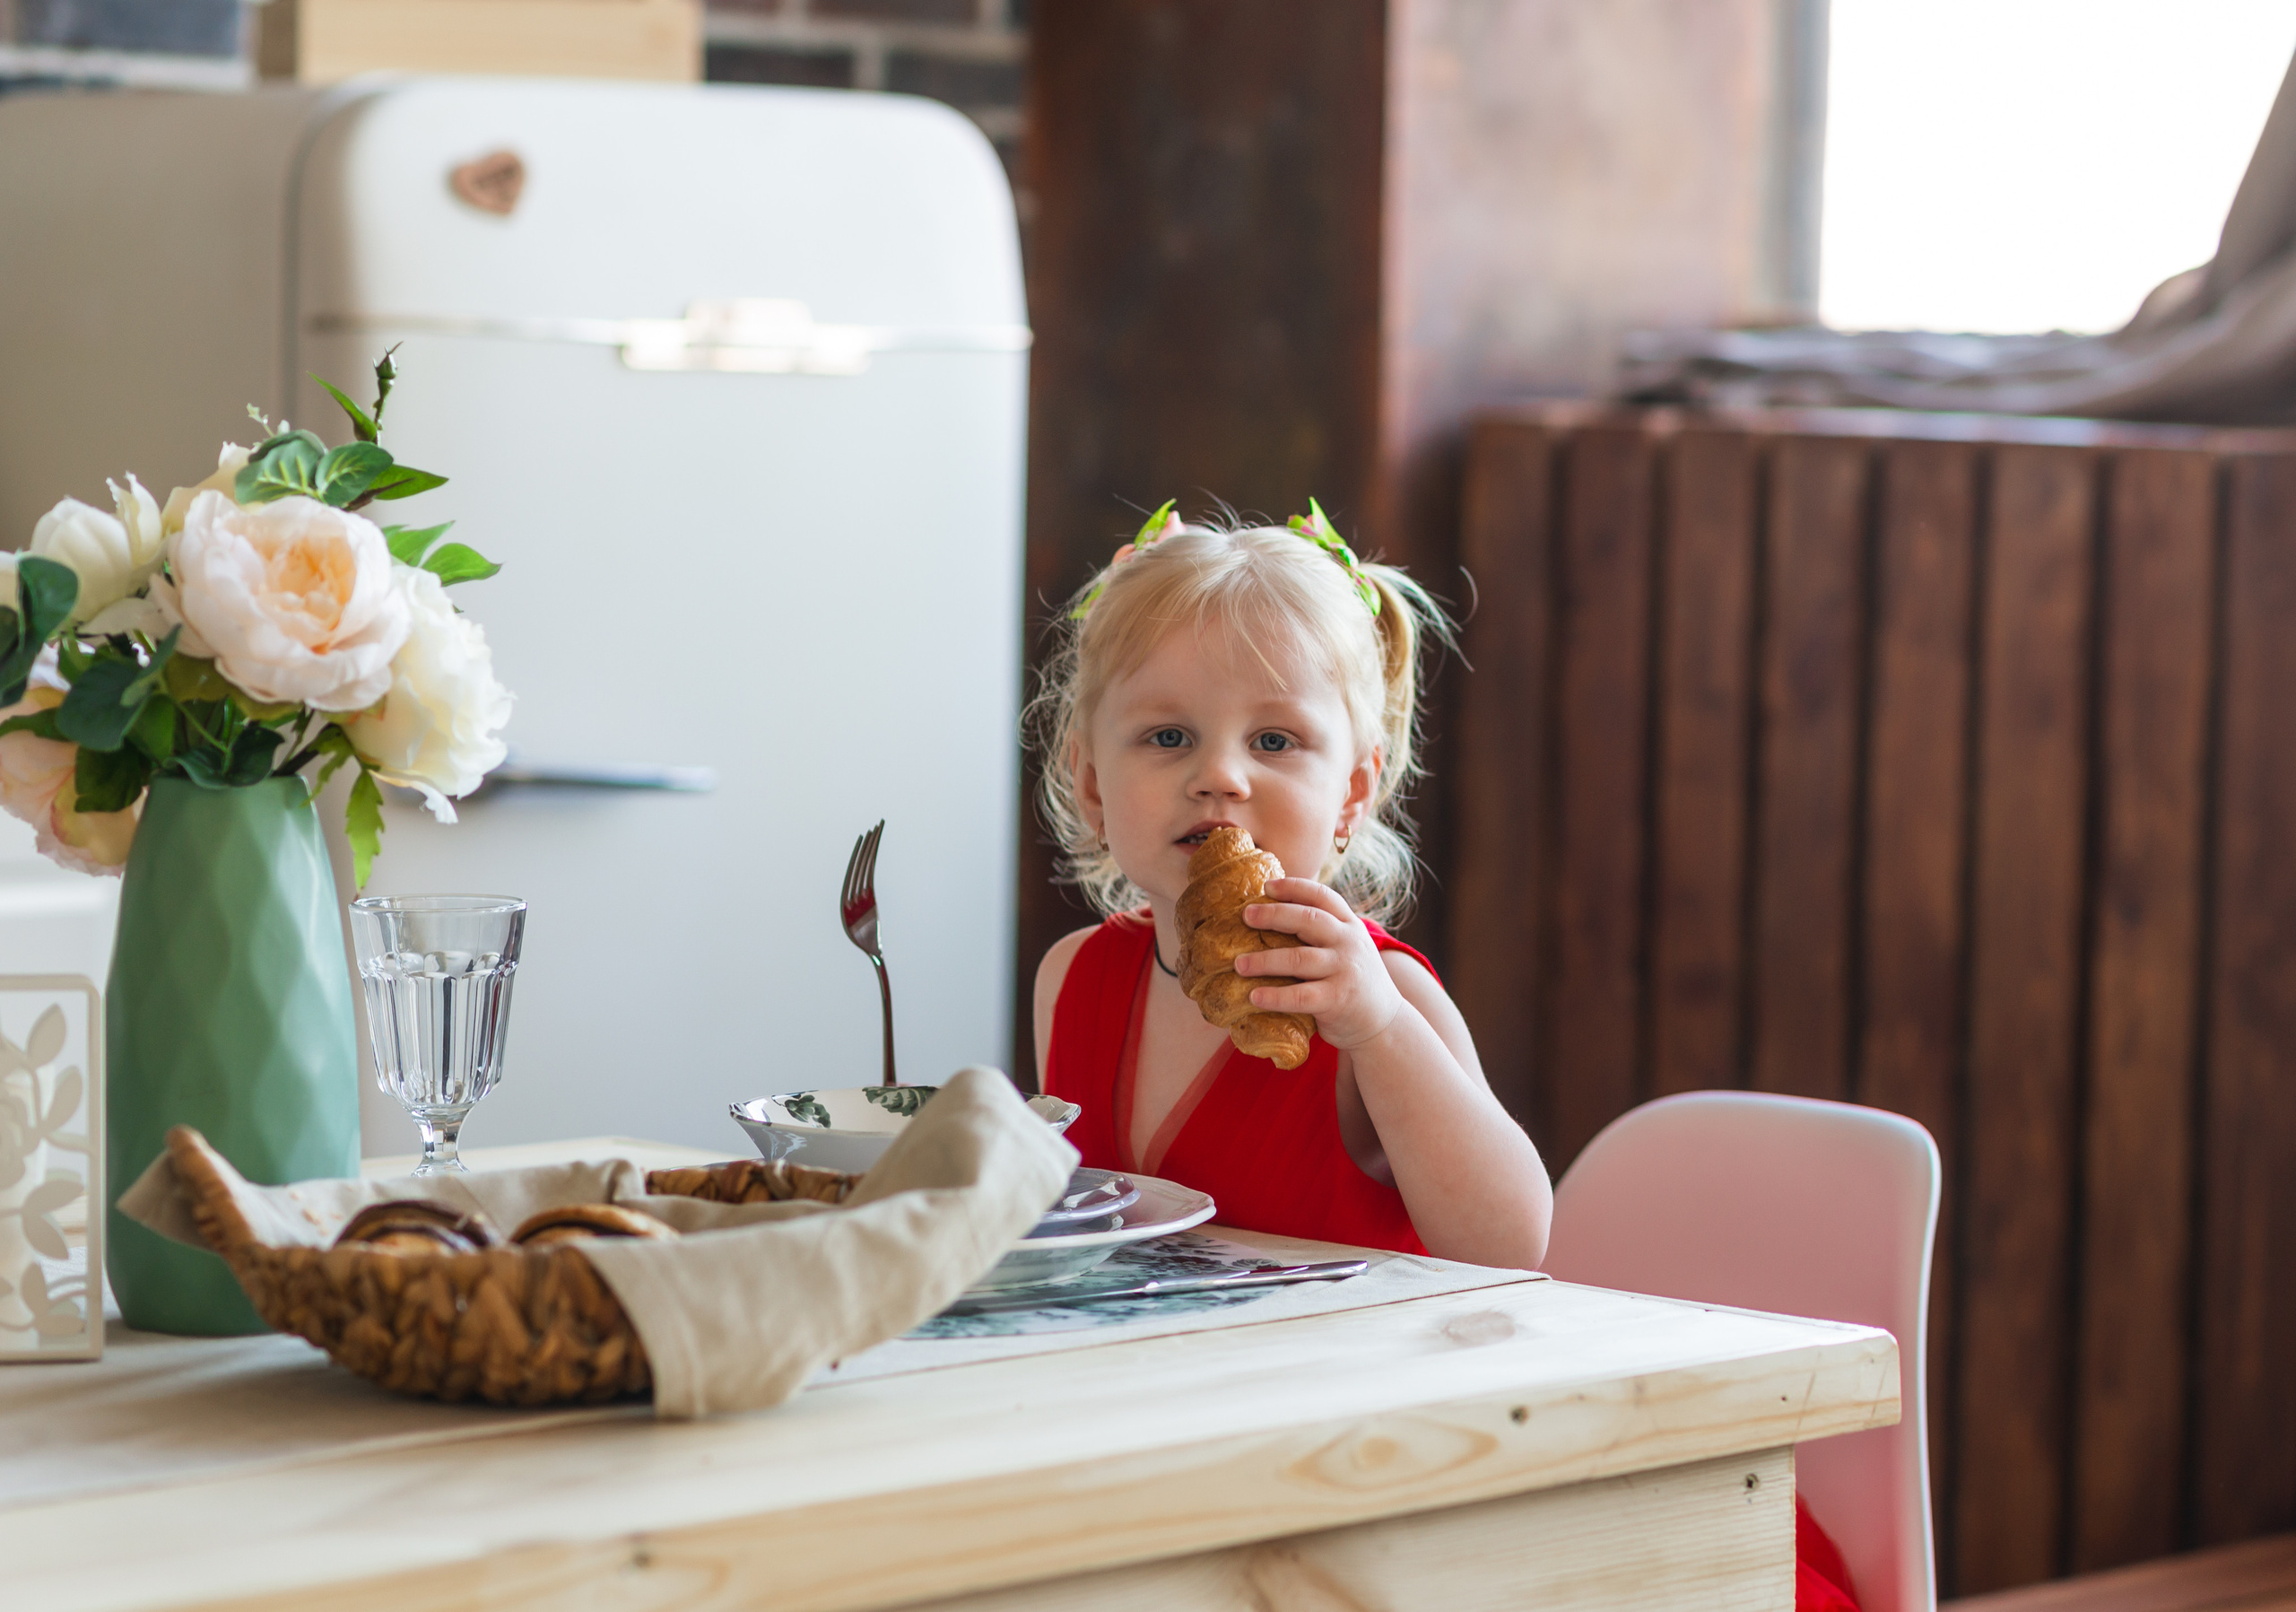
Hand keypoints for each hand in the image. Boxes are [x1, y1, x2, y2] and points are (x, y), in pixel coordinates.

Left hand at [1234, 878, 1405, 1050]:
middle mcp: (1349, 943)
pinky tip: (1254, 996)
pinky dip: (1274, 996)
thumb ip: (1322, 932)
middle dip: (1274, 915)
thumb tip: (1272, 915)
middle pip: (1307, 920)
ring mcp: (1344, 970)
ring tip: (1239, 964)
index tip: (1267, 886)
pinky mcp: (1337, 999)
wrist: (1384, 1022)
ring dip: (1264, 960)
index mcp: (1350, 925)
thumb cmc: (1352, 981)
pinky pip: (1300, 996)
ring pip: (1298, 958)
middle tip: (1246, 915)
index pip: (1322, 896)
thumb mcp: (1347, 947)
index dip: (1294, 887)